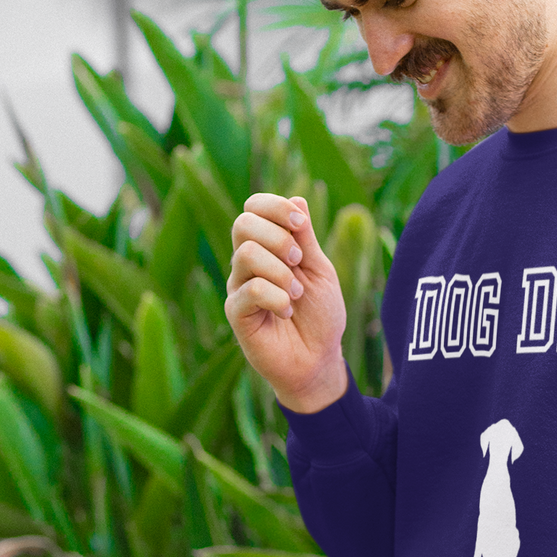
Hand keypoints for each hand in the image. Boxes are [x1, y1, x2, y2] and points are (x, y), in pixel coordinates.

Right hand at [227, 193, 347, 413]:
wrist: (319, 359)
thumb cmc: (320, 316)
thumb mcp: (319, 269)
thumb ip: (306, 238)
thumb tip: (297, 198)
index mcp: (267, 247)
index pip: (253, 208)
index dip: (275, 206)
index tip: (302, 225)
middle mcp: (247, 264)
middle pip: (243, 223)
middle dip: (278, 236)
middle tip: (298, 260)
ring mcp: (239, 288)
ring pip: (245, 253)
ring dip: (280, 271)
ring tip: (296, 293)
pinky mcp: (236, 314)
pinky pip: (249, 290)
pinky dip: (276, 297)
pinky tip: (287, 311)